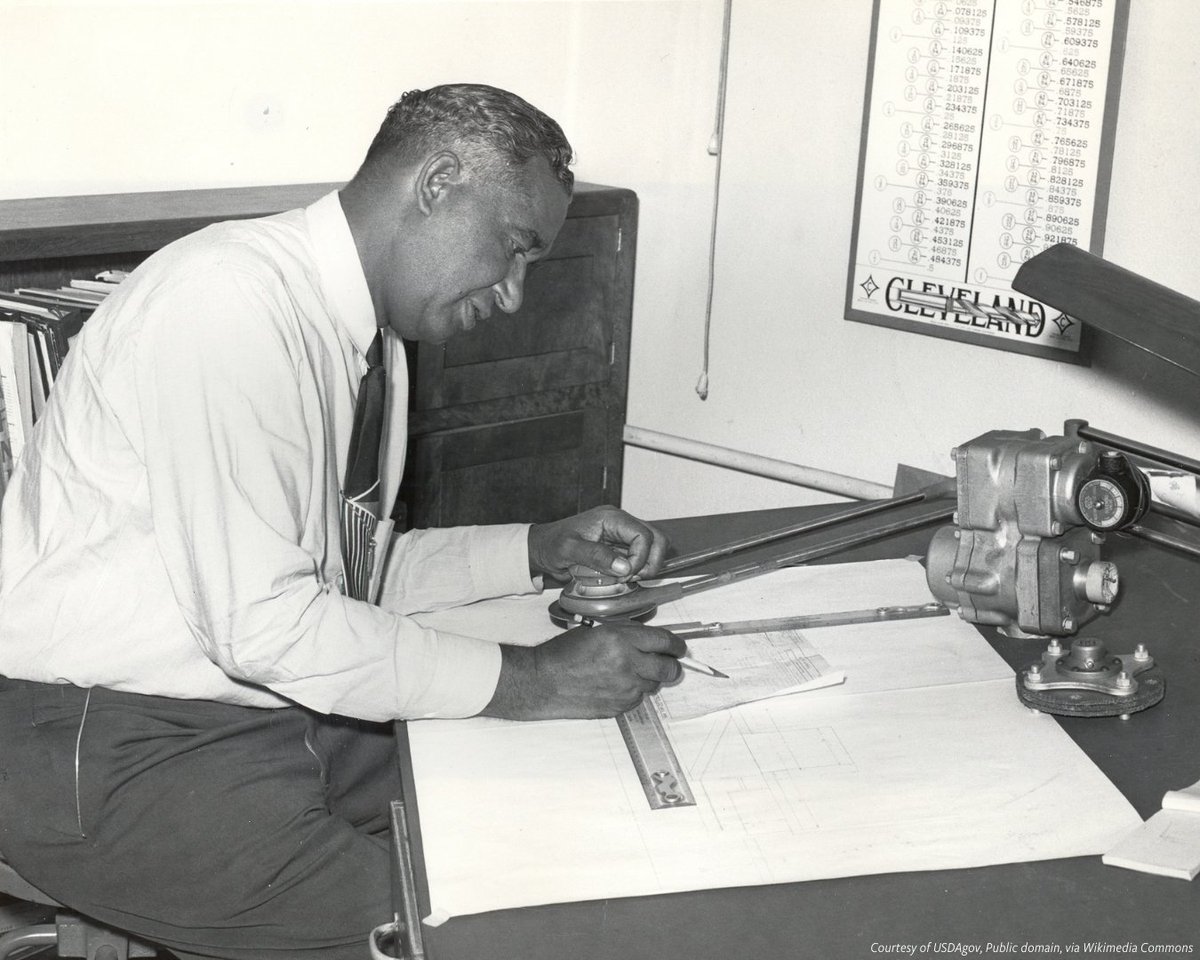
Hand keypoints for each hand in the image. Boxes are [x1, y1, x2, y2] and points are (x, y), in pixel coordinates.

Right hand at [479, 623, 686, 719]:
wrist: (543, 681)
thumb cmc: (563, 654)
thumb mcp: (596, 630)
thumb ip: (626, 633)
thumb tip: (651, 638)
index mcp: (621, 639)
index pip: (664, 641)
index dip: (677, 645)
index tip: (680, 648)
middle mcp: (627, 663)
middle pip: (668, 668)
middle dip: (671, 665)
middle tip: (667, 663)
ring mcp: (625, 688)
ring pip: (653, 685)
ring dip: (648, 678)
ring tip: (629, 672)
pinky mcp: (619, 706)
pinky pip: (638, 699)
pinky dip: (633, 692)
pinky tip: (615, 685)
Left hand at [528, 506, 669, 581]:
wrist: (542, 548)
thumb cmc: (552, 544)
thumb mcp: (569, 550)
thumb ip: (596, 556)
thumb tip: (624, 566)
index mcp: (611, 518)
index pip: (643, 534)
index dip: (641, 557)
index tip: (626, 574)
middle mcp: (620, 523)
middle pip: (656, 538)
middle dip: (651, 561)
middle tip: (633, 577)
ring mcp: (621, 535)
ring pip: (653, 547)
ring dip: (646, 566)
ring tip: (627, 578)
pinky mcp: (619, 547)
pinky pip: (640, 557)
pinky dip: (637, 569)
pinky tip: (622, 577)